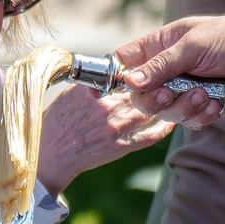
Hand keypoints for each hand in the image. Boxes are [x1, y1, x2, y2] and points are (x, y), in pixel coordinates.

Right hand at [35, 83, 182, 195]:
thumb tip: (109, 70)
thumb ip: (91, 82)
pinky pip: (150, 135)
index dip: (140, 70)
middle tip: (170, 79)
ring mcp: (116, 127)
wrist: (50, 156)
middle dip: (157, 84)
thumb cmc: (56, 123)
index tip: (149, 67)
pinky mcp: (121, 147)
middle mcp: (107, 106)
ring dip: (164, 103)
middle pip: (143, 90)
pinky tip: (170, 121)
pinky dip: (163, 128)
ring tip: (173, 97)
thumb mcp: (69, 94)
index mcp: (93, 90)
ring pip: (151, 109)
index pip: (125, 73)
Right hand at [114, 16, 224, 127]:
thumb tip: (129, 82)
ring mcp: (185, 90)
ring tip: (205, 94)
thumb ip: (161, 65)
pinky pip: (191, 121)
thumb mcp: (193, 46)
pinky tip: (216, 103)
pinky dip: (202, 115)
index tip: (115, 90)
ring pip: (167, 112)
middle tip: (169, 95)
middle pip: (143, 96)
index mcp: (161, 46)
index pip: (126, 62)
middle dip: (155, 99)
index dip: (118, 76)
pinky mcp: (204, 106)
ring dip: (184, 107)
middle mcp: (169, 70)